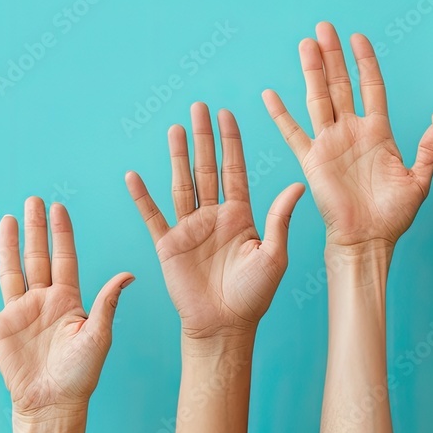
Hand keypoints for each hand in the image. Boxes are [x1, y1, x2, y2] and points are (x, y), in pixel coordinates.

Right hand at [0, 199, 132, 422]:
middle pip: (36, 257)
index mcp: (68, 300)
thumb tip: (129, 274)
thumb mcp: (99, 334)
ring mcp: (18, 313)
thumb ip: (107, 302)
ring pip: (10, 271)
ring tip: (7, 220)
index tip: (59, 207)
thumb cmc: (81, 373)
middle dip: (35, 229)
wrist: (54, 402)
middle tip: (33, 200)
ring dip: (7, 246)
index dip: (62, 233)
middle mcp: (43, 301)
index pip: (64, 258)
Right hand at [126, 103, 305, 338]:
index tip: (228, 114)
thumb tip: (298, 184)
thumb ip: (280, 219)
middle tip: (199, 107)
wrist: (226, 326)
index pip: (235, 171)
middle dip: (204, 138)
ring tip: (175, 128)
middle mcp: (214, 217)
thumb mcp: (274, 255)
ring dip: (178, 156)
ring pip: (182, 183)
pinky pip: (153, 215)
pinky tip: (134, 175)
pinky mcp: (168, 245)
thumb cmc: (254, 295)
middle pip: (207, 168)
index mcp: (241, 216)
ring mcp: (190, 228)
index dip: (231, 143)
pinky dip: (142, 197)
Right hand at [262, 21, 432, 251]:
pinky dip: (281, 115)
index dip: (365, 63)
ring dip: (312, 72)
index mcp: (378, 134)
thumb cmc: (393, 216)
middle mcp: (352, 133)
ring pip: (319, 99)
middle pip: (341, 85)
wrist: (368, 240)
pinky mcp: (312, 161)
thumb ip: (428, 151)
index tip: (358, 38)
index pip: (371, 88)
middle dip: (333, 56)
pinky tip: (270, 95)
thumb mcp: (418, 181)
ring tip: (306, 44)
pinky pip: (293, 134)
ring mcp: (330, 144)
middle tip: (325, 28)